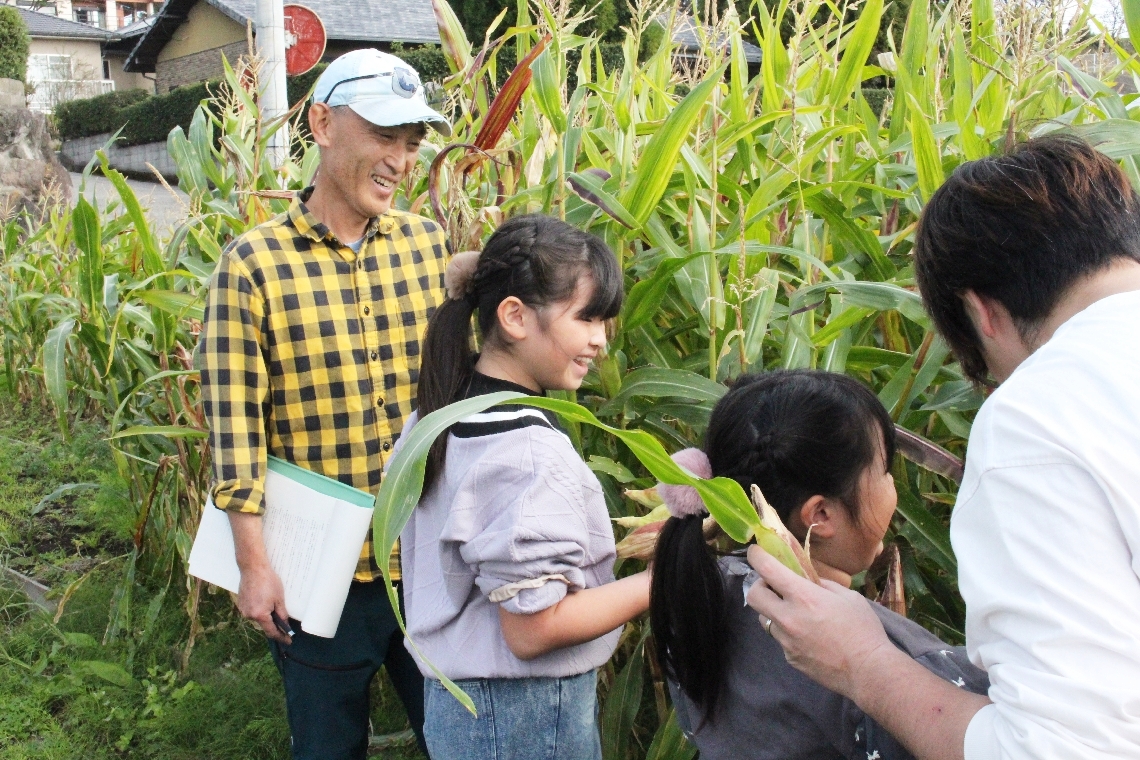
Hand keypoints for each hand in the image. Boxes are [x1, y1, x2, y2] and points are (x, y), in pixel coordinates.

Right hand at [236, 561, 291, 644]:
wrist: (253, 568)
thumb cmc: (268, 581)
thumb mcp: (279, 599)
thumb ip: (282, 615)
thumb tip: (285, 625)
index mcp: (260, 615)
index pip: (271, 632)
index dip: (281, 637)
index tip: (288, 641)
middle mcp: (249, 615)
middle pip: (264, 625)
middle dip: (274, 624)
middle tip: (284, 623)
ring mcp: (243, 609)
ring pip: (257, 618)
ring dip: (265, 615)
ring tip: (272, 605)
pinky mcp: (240, 604)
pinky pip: (252, 611)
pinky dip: (259, 609)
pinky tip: (264, 600)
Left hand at [745, 544, 893, 699]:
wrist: (869, 671)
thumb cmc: (863, 630)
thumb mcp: (847, 596)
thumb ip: (822, 584)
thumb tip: (807, 580)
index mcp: (803, 597)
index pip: (767, 569)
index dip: (757, 556)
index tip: (756, 551)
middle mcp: (788, 618)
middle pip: (753, 595)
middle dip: (760, 585)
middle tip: (774, 586)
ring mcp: (786, 641)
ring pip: (766, 619)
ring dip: (774, 611)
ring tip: (797, 613)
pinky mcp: (790, 658)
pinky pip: (781, 639)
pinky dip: (789, 633)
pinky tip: (810, 637)